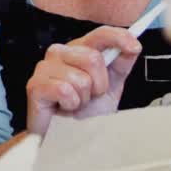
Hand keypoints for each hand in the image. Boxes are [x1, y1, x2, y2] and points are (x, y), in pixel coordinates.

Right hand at [25, 26, 141, 136]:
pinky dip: (71, 104)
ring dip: (84, 98)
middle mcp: (60, 53)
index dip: (118, 37)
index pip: (99, 34)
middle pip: (92, 58)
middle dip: (99, 84)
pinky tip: (65, 107)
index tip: (134, 47)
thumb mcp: (112, 85)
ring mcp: (44, 67)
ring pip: (80, 78)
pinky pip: (64, 90)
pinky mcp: (35, 85)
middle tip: (91, 96)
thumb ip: (121, 64)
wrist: (69, 137)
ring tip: (77, 104)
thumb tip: (133, 45)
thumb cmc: (88, 110)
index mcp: (78, 49)